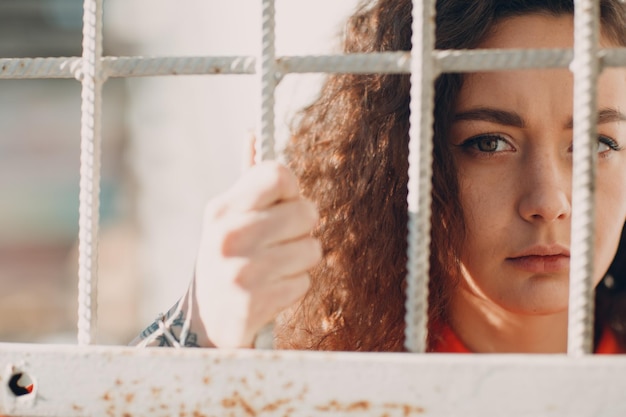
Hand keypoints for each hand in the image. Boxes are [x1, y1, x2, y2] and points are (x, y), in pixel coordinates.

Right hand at [192, 161, 320, 347]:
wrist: (206, 320)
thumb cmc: (227, 258)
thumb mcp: (227, 218)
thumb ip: (247, 180)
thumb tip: (252, 132)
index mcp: (222, 209)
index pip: (278, 174)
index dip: (292, 188)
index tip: (285, 202)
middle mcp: (229, 236)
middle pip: (306, 212)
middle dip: (303, 229)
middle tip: (283, 240)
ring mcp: (242, 271)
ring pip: (312, 249)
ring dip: (302, 260)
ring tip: (276, 266)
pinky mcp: (256, 303)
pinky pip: (305, 282)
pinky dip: (295, 286)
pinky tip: (272, 289)